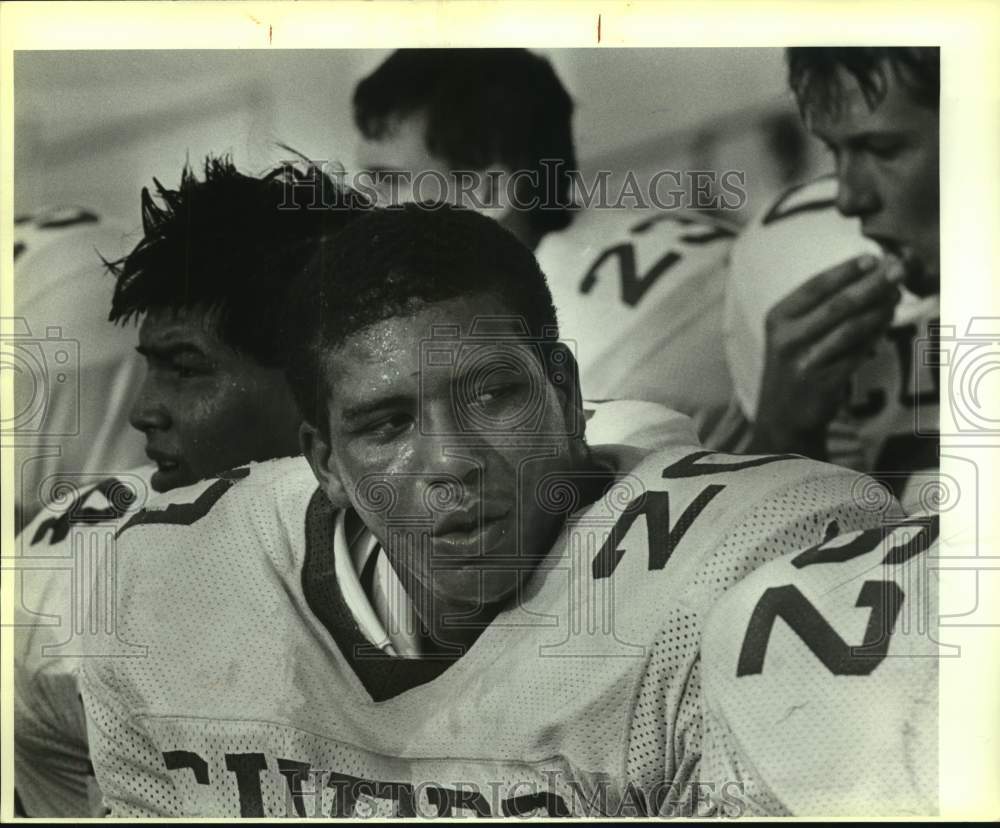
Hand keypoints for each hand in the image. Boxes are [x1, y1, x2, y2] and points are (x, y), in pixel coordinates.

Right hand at [748, 254, 900, 457]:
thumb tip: (867, 278)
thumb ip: (818, 308)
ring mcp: (804, 361)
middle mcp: (787, 338)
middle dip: (871, 285)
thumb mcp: (791, 333)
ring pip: (850, 329)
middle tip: (897, 270)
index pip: (815, 287)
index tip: (873, 258)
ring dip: (878, 310)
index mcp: (777, 318)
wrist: (781, 415)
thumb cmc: (793, 365)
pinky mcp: (822, 382)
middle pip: (837, 305)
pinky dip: (874, 336)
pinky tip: (885, 323)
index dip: (845, 270)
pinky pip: (857, 353)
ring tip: (896, 297)